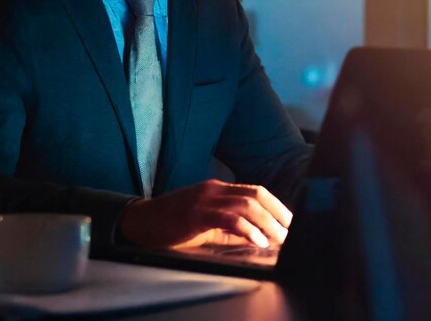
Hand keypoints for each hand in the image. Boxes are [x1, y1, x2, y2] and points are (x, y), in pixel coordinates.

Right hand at [117, 179, 292, 249]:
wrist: (140, 221)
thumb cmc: (171, 223)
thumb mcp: (204, 222)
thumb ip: (227, 226)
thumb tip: (254, 237)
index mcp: (217, 189)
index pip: (254, 190)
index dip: (275, 204)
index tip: (289, 220)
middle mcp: (214, 189)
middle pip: (255, 194)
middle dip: (277, 212)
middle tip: (290, 231)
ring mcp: (205, 199)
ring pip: (246, 205)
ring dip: (267, 223)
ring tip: (279, 239)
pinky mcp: (197, 214)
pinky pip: (229, 218)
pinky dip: (247, 230)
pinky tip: (258, 241)